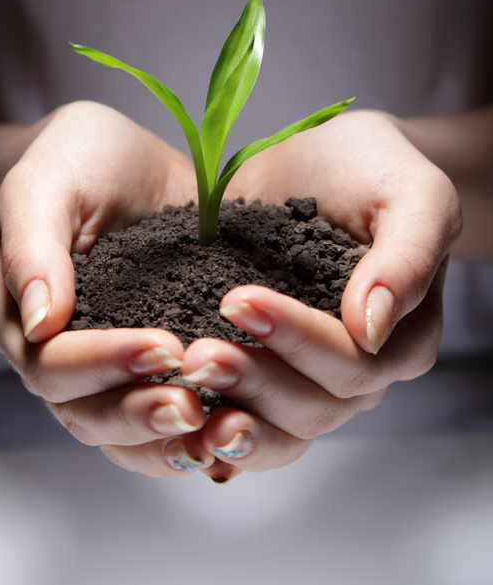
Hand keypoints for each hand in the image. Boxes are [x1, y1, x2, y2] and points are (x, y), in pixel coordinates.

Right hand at [0, 101, 219, 476]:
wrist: (124, 159)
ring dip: (168, 436)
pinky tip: (233, 430)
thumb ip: (33, 247)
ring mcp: (109, 367)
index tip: (163, 345)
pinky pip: (166, 416)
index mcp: (24, 318)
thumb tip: (42, 324)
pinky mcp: (156, 364)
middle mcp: (62, 356)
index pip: (53, 364)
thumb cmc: (76, 160)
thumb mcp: (44, 184)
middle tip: (193, 403)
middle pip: (87, 413)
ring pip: (126, 432)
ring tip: (217, 429)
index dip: (105, 362)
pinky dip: (195, 432)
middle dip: (140, 412)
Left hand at [178, 110, 460, 472]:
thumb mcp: (414, 194)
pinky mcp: (264, 366)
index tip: (237, 300)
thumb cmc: (375, 168)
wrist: (324, 158)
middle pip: (312, 406)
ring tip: (182, 382)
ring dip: (230, 412)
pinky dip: (210, 425)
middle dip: (253, 380)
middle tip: (196, 353)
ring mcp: (309, 376)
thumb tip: (371, 329)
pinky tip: (172, 419)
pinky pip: (244, 415)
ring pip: (278, 428)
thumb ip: (408, 257)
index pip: (353, 363)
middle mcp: (360, 370)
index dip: (297, 340)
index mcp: (404, 337)